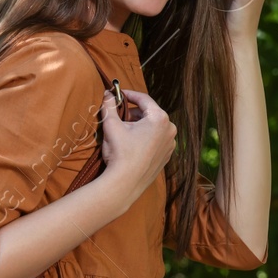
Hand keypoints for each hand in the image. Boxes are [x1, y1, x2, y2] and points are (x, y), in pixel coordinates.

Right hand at [97, 88, 174, 208]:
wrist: (125, 183)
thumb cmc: (120, 153)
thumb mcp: (111, 125)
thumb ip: (109, 106)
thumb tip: (107, 94)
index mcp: (159, 118)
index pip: (143, 99)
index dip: (129, 94)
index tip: (118, 94)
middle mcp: (170, 129)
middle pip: (149, 113)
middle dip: (132, 113)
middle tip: (117, 115)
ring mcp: (170, 144)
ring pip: (153, 127)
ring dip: (139, 125)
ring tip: (123, 131)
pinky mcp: (166, 155)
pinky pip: (156, 140)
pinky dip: (145, 137)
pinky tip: (131, 144)